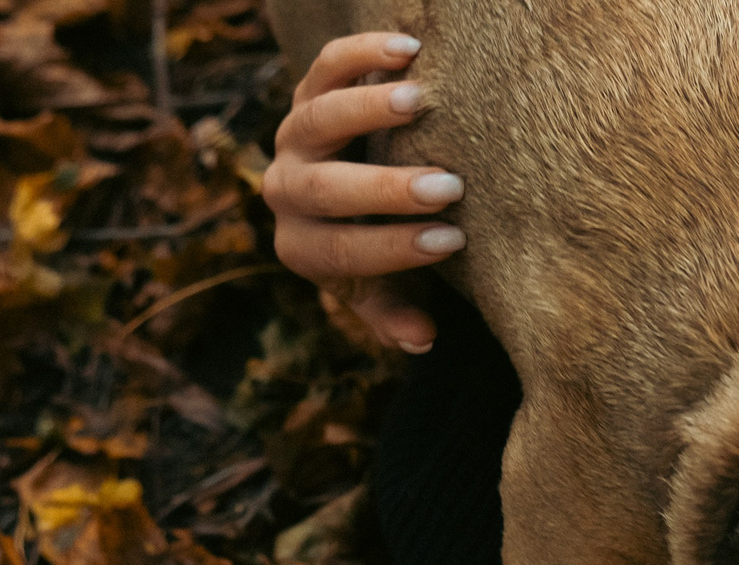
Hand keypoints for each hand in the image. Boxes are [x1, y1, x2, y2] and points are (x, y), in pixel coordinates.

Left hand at [264, 32, 464, 352]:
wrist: (342, 200)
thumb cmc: (376, 250)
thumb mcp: (381, 291)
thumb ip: (395, 316)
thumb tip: (422, 340)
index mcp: (301, 247)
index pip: (341, 251)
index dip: (394, 249)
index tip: (453, 242)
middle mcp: (285, 190)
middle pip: (324, 190)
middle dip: (385, 189)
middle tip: (448, 186)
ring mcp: (292, 137)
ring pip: (316, 119)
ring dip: (366, 109)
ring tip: (420, 100)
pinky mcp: (306, 92)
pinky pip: (324, 67)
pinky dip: (361, 54)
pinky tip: (409, 50)